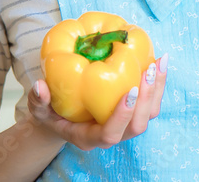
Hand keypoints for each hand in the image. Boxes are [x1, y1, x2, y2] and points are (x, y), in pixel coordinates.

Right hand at [28, 56, 167, 149]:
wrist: (64, 116)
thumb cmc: (51, 113)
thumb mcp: (39, 108)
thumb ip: (38, 100)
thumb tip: (40, 85)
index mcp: (89, 138)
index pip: (110, 135)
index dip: (122, 116)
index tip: (129, 91)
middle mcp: (111, 134)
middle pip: (137, 126)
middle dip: (146, 99)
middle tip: (146, 70)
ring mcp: (125, 124)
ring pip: (149, 114)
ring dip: (157, 89)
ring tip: (158, 62)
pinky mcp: (134, 111)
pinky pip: (151, 101)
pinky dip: (158, 82)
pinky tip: (159, 60)